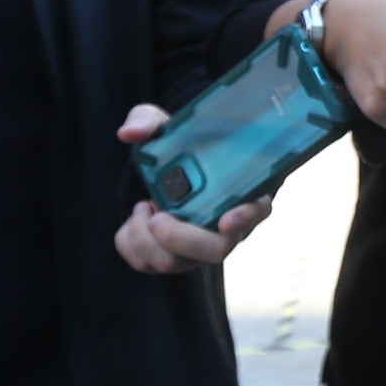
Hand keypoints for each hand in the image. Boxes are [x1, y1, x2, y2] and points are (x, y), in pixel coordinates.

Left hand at [111, 105, 271, 272]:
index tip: (227, 219)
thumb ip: (148, 121)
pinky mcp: (171, 257)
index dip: (245, 218)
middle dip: (179, 237)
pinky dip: (130, 244)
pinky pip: (147, 265)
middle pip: (215, 250)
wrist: (163, 171)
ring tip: (141, 207)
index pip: (256, 210)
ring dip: (145, 238)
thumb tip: (129, 133)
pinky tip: (135, 218)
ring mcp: (197, 247)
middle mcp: (224, 227)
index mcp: (239, 192)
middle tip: (156, 215)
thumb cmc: (179, 149)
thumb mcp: (164, 127)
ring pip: (176, 263)